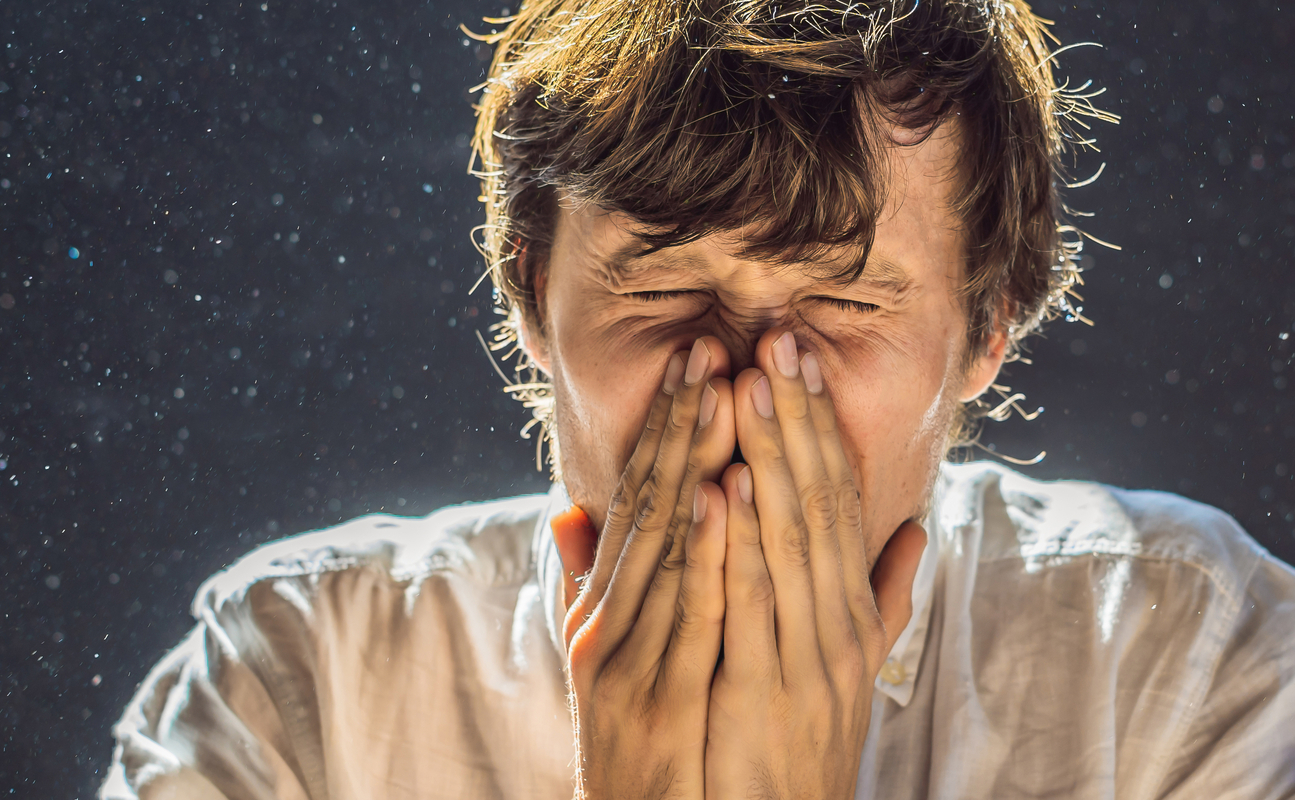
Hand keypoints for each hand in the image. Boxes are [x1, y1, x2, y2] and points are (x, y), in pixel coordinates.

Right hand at [555, 338, 735, 798]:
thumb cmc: (633, 752)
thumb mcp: (606, 660)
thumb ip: (588, 585)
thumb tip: (566, 511)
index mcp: (604, 609)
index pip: (639, 499)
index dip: (669, 426)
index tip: (704, 357)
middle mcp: (604, 624)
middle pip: (648, 506)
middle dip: (682, 422)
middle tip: (713, 345)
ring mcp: (623, 660)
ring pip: (665, 545)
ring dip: (695, 463)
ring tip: (724, 393)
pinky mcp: (649, 700)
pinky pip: (688, 614)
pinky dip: (708, 551)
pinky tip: (728, 497)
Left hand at [709, 329, 929, 799]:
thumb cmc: (805, 752)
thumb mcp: (856, 671)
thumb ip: (883, 600)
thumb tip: (913, 533)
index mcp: (853, 613)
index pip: (841, 499)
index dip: (822, 426)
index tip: (800, 356)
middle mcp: (840, 626)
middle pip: (821, 502)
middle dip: (797, 417)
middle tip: (777, 338)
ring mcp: (807, 657)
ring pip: (791, 541)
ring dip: (769, 456)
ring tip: (747, 386)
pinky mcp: (764, 690)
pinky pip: (750, 605)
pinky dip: (736, 544)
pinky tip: (720, 488)